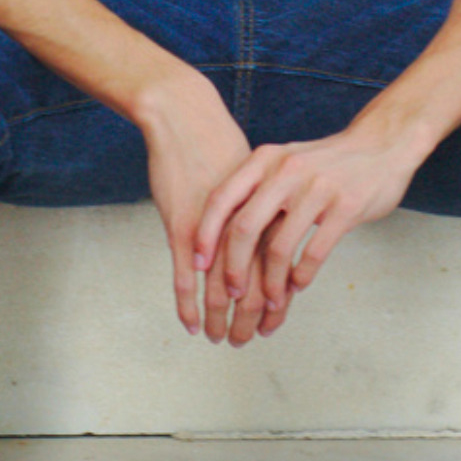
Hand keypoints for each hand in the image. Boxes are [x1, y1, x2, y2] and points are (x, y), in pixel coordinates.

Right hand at [138, 78, 269, 343]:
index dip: (276, 299)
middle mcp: (245, 223)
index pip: (277, 267)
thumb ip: (264, 208)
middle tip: (247, 341)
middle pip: (253, 282)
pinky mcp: (182, 226)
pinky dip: (190, 303)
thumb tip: (275, 233)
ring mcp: (212, 228)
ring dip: (222, 317)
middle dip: (250, 317)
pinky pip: (186, 275)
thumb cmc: (219, 147)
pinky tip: (193, 324)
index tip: (273, 323)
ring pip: (221, 286)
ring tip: (223, 340)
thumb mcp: (252, 179)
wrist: (187, 119)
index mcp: (267, 212)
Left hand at [190, 120, 421, 345]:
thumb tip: (219, 233)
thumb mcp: (287, 161)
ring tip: (271, 301)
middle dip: (234, 269)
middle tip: (233, 294)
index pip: (222, 199)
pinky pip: (315, 251)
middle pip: (245, 227)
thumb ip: (257, 188)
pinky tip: (299, 284)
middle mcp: (289, 170)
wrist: (383, 143)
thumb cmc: (329, 161)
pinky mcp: (347, 206)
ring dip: (272, 283)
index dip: (206, 235)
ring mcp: (319, 187)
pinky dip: (303, 275)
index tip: (198, 264)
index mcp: (267, 159)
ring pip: (281, 247)